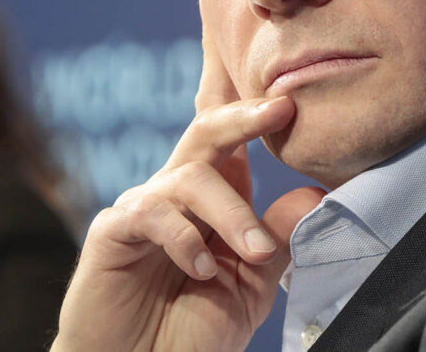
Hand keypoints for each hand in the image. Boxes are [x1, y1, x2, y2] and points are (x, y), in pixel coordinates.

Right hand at [53, 4, 325, 350]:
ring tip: (255, 252)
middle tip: (281, 109)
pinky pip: (150, 212)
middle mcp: (177, 192)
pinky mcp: (111, 232)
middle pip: (208, 131)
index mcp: (215, 197)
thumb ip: (280, 240)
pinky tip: (201, 270)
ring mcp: (143, 207)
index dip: (257, 109)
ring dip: (231, 212)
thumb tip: (314, 194)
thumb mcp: (251, 286)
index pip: (235, 140)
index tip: (295, 97)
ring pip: (191, 178)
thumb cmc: (190, 331)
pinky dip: (184, 238)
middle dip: (245, 115)